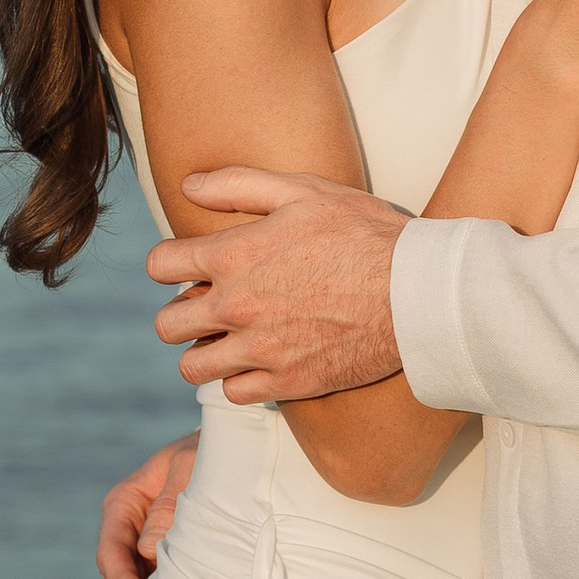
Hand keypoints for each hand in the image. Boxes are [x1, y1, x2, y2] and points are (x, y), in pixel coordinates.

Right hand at [97, 438, 197, 578]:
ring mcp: (140, 549)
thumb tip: (149, 548)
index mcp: (126, 503)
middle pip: (112, 576)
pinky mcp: (158, 564)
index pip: (112, 548)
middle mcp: (127, 529)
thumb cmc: (211, 456)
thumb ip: (171, 503)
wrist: (232, 454)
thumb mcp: (192, 467)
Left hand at [147, 172, 409, 403]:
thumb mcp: (305, 191)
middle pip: (166, 325)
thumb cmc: (366, 233)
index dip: (169, 262)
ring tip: (229, 339)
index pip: (159, 265)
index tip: (188, 265)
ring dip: (204, 352)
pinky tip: (261, 360)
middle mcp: (237, 306)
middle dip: (180, 312)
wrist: (419, 291)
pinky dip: (241, 379)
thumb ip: (239, 185)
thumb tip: (188, 185)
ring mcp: (261, 350)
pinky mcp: (288, 382)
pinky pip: (235, 393)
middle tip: (206, 306)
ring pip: (192, 367)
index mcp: (235, 255)